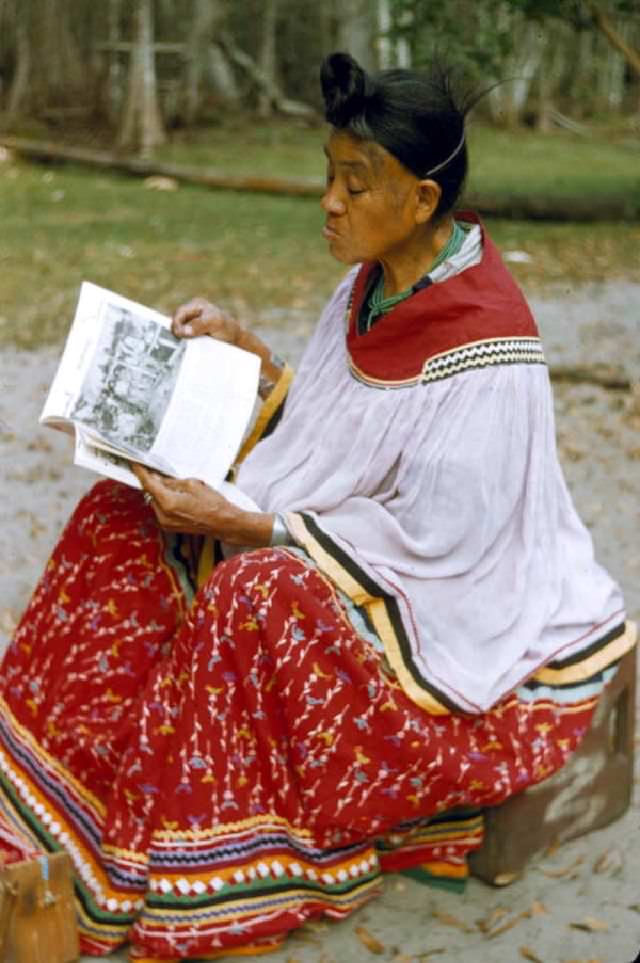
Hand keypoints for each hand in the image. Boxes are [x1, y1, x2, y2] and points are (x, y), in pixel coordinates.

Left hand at [132, 465, 272, 545]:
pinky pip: (161, 510)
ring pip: (156, 501)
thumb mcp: (193, 485)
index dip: (141, 473)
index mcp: (168, 503)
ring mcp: (166, 523)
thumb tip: (159, 479)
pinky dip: (165, 501)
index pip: (149, 485)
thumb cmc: (213, 505)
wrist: (223, 523)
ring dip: (160, 492)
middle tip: (157, 471)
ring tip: (173, 485)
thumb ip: (172, 482)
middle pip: (151, 494)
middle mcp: (164, 515)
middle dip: (153, 482)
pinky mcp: (170, 526)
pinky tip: (176, 495)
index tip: (136, 465)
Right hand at [172, 298, 242, 344]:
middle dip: (176, 330)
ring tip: (180, 345)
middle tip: (177, 341)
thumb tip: (183, 330)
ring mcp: (193, 324)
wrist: (237, 340)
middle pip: (177, 321)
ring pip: (179, 330)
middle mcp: (193, 313)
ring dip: (179, 337)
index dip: (176, 323)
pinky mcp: (194, 334)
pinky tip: (185, 347)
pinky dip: (184, 342)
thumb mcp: (215, 324)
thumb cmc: (228, 328)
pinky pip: (185, 337)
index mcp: (196, 305)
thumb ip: (199, 325)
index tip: (177, 334)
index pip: (179, 312)